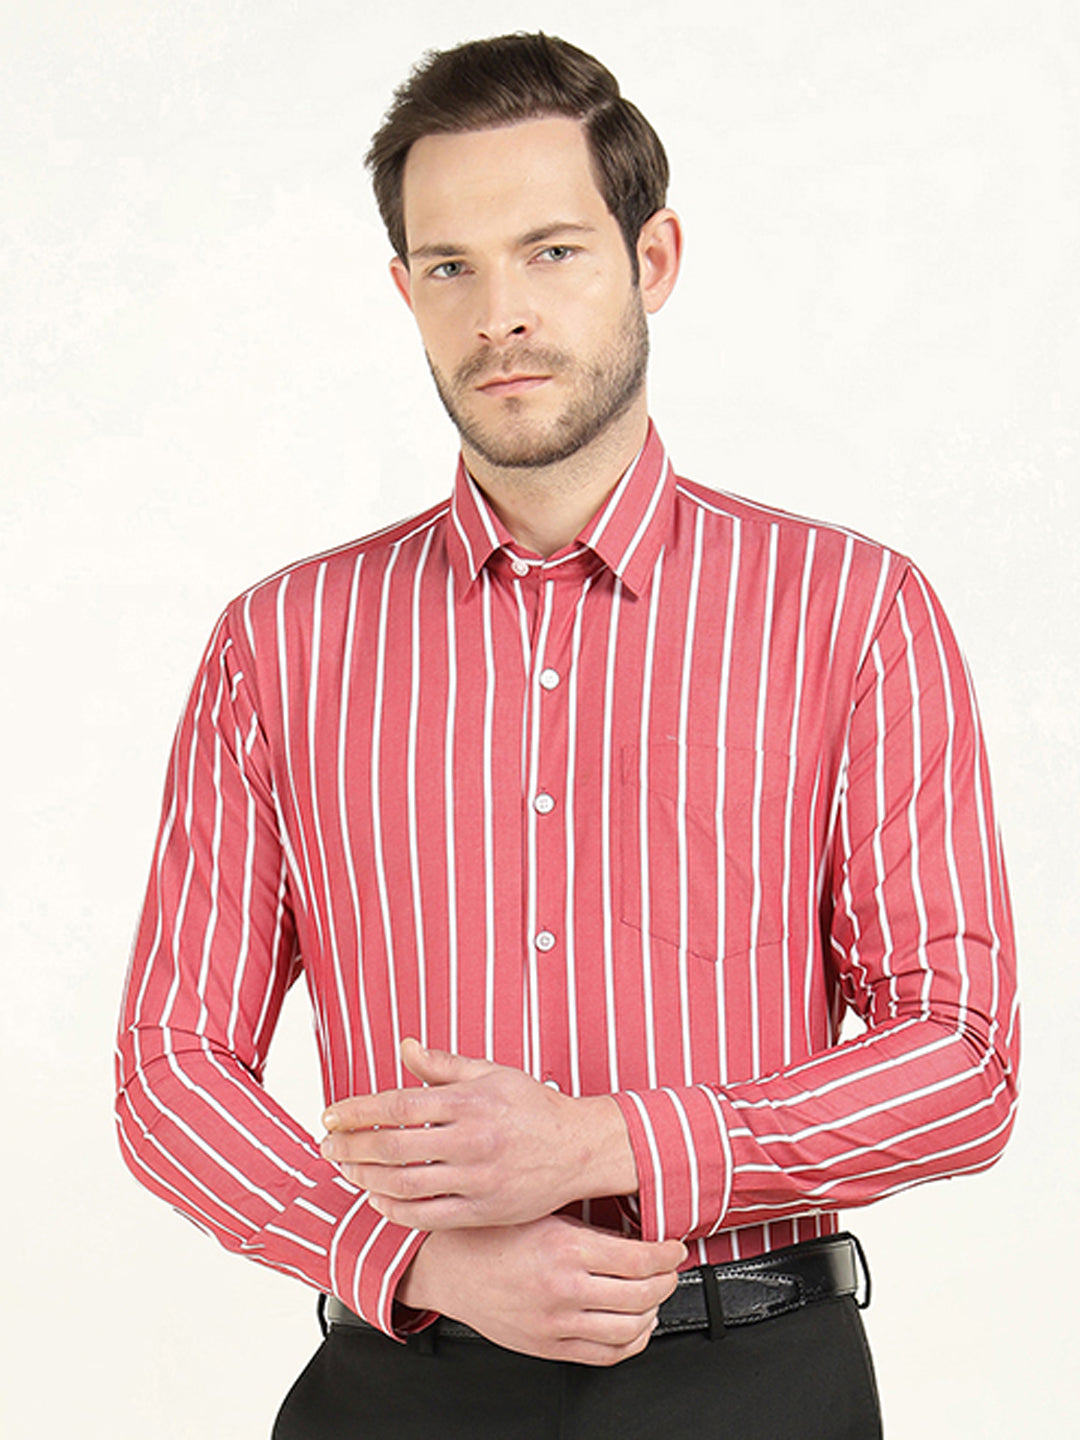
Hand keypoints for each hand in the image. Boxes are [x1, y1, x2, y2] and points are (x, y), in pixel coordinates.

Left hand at [320, 1038, 637, 1228]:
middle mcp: (472, 1141)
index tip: (332, 1114)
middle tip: (328, 1144)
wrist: (580, 1148)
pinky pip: (427, 1217)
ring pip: (404, 1185)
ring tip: (346, 1169)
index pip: (399, 1104)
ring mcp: (477, 1179)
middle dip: (351, 1146)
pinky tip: (378, 1197)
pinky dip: (394, 1209)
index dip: (358, 1110)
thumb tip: (405, 1046)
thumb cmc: (535, 1107)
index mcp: (470, 1102)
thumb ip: (443, 1064)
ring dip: (365, 1178)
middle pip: (394, 1147)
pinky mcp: (482, 1210)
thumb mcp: (492, 1073)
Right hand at [397, 1214, 686, 1365]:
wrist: (447, 1266)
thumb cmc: (489, 1234)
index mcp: (565, 1248)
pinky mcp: (548, 1347)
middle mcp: (563, 1289)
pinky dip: (631, 1342)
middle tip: (670, 1269)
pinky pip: (605, 1355)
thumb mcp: (540, 1211)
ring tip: (654, 1295)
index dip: (668, 1254)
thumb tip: (634, 1228)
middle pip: (643, 1295)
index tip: (674, 1248)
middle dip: (667, 1281)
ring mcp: (556, 1324)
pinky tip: (635, 1325)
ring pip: (630, 1329)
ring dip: (654, 1311)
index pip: (641, 1259)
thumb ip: (587, 1223)